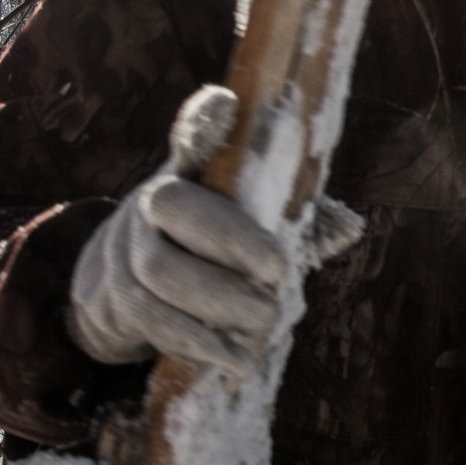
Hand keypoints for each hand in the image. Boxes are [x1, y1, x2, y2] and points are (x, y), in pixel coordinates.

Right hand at [66, 85, 363, 373]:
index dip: (204, 121)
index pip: (192, 138)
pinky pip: (153, 321)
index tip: (226, 105)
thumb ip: (290, 218)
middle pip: (177, 208)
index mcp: (189, 174)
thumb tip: (351, 226)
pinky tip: (234, 359)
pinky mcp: (114, 300)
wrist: (117, 290)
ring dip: (220, 303)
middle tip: (279, 273)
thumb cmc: (204, 250)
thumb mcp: (241, 223)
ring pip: (161, 272)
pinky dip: (198, 343)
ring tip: (265, 324)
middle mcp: (150, 202)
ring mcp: (125, 250)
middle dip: (232, 241)